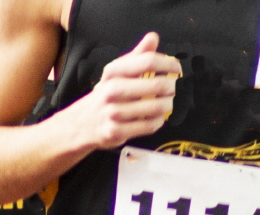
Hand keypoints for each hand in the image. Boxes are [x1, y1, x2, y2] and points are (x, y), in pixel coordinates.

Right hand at [74, 33, 181, 151]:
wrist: (83, 122)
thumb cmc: (107, 93)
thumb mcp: (118, 71)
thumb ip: (137, 55)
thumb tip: (153, 37)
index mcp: (113, 71)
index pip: (148, 61)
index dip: (169, 64)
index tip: (177, 68)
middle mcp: (112, 90)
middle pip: (157, 85)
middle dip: (172, 86)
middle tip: (175, 88)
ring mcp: (113, 111)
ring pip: (156, 107)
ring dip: (168, 104)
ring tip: (168, 102)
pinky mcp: (117, 131)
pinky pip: (149, 125)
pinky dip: (159, 121)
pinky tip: (158, 116)